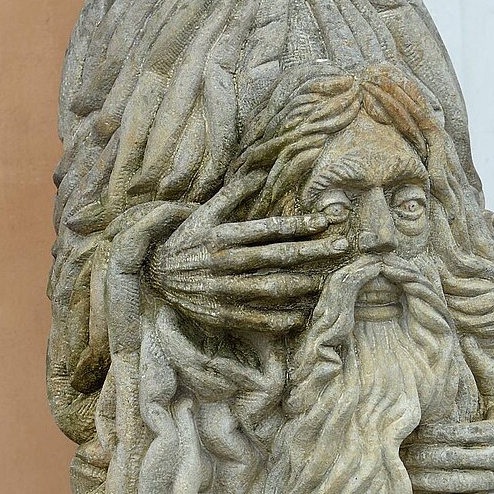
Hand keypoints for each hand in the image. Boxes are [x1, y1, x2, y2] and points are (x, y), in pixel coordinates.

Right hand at [146, 175, 350, 331]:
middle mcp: (226, 262)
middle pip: (278, 256)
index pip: (270, 229)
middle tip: (340, 246)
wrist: (153, 276)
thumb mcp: (202, 215)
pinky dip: (280, 319)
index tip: (325, 222)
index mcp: (224, 236)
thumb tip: (257, 174)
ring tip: (323, 279)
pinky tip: (300, 315)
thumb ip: (231, 195)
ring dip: (301, 283)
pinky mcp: (222, 313)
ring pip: (271, 287)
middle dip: (312, 251)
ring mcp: (225, 290)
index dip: (300, 225)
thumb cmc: (184, 242)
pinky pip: (256, 318)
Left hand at [403, 337, 493, 493]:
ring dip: (428, 481)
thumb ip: (484, 367)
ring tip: (402, 473)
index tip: (416, 431)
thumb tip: (469, 337)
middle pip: (460, 459)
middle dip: (426, 456)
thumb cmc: (489, 415)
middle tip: (400, 452)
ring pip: (460, 484)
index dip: (442, 433)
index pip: (470, 433)